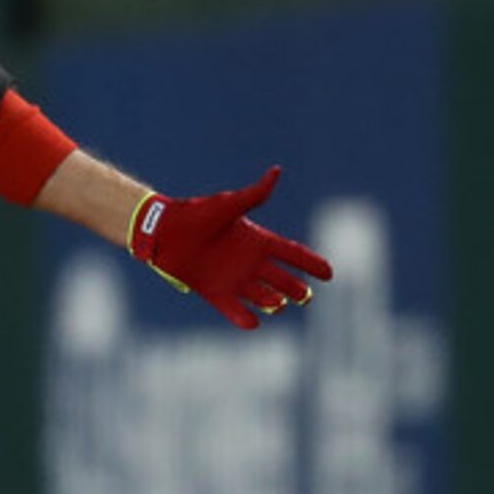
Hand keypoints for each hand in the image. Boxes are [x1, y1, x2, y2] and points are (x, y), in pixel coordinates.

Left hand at [127, 166, 332, 329]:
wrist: (163, 231)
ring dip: (274, 303)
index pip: (292, 254)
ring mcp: (233, 279)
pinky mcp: (215, 293)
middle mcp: (249, 262)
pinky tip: (254, 322)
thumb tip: (277, 172)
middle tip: (306, 296)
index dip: (311, 263)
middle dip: (297, 289)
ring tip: (280, 304)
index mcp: (256, 240)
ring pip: (264, 297)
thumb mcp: (228, 205)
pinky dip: (245, 318)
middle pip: (283, 279)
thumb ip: (254, 195)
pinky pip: (235, 310)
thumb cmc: (195, 214)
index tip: (330, 274)